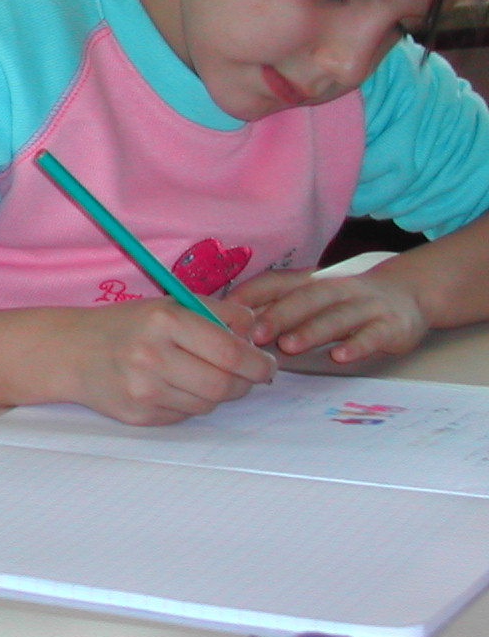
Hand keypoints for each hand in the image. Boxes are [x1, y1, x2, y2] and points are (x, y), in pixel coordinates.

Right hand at [54, 298, 274, 423]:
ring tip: (201, 376)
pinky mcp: (140, 416)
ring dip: (216, 393)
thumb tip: (256, 333)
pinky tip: (173, 387)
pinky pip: (185, 416)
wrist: (72, 351)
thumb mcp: (168, 305)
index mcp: (163, 321)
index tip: (266, 364)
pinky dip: (189, 403)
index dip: (258, 363)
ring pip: (208, 405)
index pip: (231, 352)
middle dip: (243, 383)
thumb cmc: (127, 325)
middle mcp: (152, 356)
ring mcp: (144, 390)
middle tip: (246, 375)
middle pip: (224, 385)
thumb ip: (217, 313)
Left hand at [232, 266, 429, 364]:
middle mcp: (338, 287)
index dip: (252, 293)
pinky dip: (356, 345)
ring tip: (288, 346)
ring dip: (310, 331)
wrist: (408, 294)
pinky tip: (340, 356)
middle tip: (254, 335)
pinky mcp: (392, 326)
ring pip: (336, 316)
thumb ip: (279, 305)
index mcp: (312, 280)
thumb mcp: (314, 296)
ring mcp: (366, 305)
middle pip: (305, 298)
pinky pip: (372, 335)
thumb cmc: (346, 301)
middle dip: (278, 315)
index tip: (227, 310)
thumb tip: (234, 321)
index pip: (278, 281)